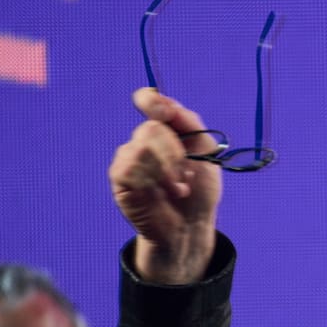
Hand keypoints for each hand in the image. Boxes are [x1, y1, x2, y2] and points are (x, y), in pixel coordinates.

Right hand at [109, 88, 223, 282]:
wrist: (192, 225)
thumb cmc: (200, 190)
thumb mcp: (206, 152)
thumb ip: (189, 122)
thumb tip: (164, 101)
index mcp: (166, 130)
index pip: (149, 101)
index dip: (152, 101)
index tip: (163, 111)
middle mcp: (143, 141)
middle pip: (151, 129)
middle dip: (175, 153)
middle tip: (187, 176)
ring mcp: (128, 159)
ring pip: (140, 148)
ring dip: (167, 171)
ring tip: (178, 189)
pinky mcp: (119, 180)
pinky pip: (129, 167)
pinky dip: (152, 181)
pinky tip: (162, 194)